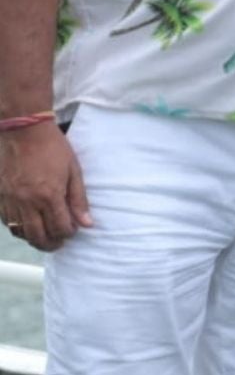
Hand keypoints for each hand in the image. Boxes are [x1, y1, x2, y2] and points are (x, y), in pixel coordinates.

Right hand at [0, 125, 90, 251]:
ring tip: (44, 237)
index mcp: (49, 195)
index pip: (60, 228)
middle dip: (52, 244)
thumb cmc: (52, 146)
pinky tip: (27, 226)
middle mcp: (28, 202)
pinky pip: (8, 223)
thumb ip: (78, 198)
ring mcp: (12, 201)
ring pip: (22, 233)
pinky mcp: (1, 197)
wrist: (24, 130)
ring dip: (34, 239)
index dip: (69, 232)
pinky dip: (18, 229)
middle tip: (59, 242)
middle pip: (39, 237)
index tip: (73, 229)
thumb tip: (86, 223)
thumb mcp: (73, 169)